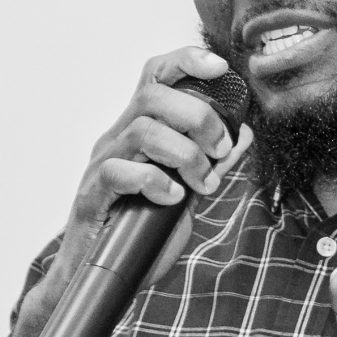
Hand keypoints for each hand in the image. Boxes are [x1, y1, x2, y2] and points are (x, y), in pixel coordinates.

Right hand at [13, 45, 249, 336]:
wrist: (103, 276)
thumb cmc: (143, 230)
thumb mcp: (187, 190)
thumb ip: (212, 162)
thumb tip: (242, 134)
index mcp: (139, 129)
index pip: (155, 77)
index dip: (186, 61)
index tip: (220, 69)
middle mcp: (117, 138)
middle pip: (154, 96)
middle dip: (199, 118)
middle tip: (219, 151)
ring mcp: (102, 164)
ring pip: (143, 131)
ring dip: (186, 155)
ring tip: (202, 183)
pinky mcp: (93, 196)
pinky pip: (122, 172)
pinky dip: (156, 182)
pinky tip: (174, 199)